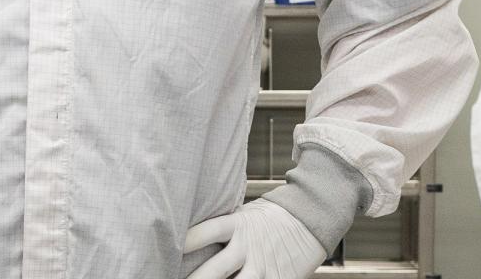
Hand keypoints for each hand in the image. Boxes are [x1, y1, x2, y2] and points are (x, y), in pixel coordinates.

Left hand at [184, 200, 326, 278]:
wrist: (311, 218)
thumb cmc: (270, 216)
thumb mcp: (245, 213)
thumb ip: (224, 225)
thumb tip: (190, 230)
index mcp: (238, 224)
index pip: (208, 231)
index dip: (189, 240)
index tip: (169, 247)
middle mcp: (248, 246)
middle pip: (216, 268)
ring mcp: (262, 266)